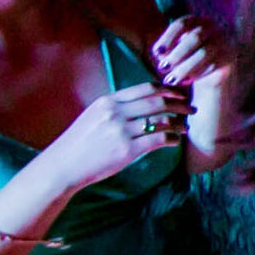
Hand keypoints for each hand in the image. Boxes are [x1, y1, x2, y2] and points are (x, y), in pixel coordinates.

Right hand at [40, 82, 192, 192]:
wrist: (63, 165)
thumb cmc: (79, 143)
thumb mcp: (94, 116)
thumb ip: (116, 108)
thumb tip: (143, 103)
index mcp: (108, 101)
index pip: (146, 88)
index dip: (168, 90)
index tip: (181, 94)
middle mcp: (115, 112)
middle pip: (157, 102)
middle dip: (179, 105)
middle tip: (191, 109)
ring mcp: (120, 131)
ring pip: (160, 120)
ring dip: (178, 123)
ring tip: (185, 126)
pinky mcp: (126, 150)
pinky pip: (158, 140)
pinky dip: (172, 139)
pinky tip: (175, 141)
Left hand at [150, 16, 228, 88]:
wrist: (209, 76)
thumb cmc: (185, 60)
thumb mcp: (173, 52)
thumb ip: (166, 50)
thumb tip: (160, 53)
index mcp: (196, 22)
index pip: (181, 24)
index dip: (168, 38)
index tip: (156, 52)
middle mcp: (212, 28)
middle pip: (194, 38)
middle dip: (176, 54)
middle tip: (162, 67)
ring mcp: (223, 42)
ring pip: (203, 54)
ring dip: (184, 68)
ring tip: (170, 80)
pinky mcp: (229, 58)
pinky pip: (213, 65)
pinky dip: (197, 74)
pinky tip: (185, 81)